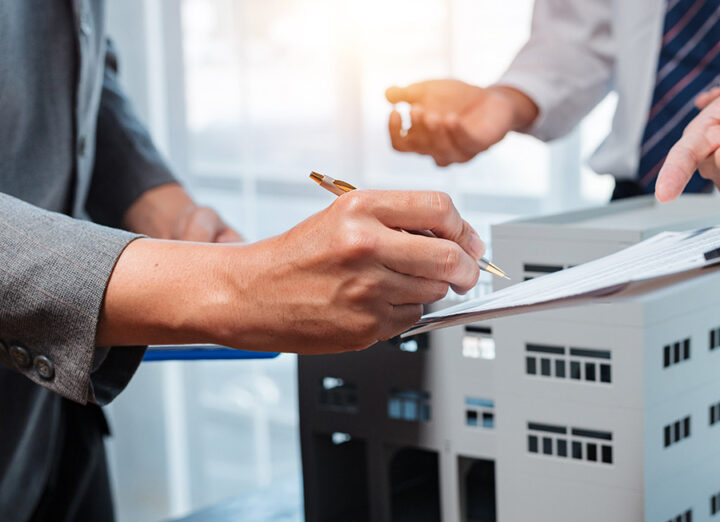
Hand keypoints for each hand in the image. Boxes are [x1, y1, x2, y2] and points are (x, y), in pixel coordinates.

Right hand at [100, 190, 486, 352]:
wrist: (251, 295)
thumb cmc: (299, 255)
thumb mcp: (343, 217)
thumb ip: (398, 222)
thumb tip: (458, 239)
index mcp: (360, 209)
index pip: (441, 209)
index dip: (464, 228)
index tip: (468, 242)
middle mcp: (365, 246)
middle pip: (450, 257)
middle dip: (466, 269)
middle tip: (464, 273)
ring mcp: (367, 289)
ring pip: (433, 291)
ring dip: (427, 290)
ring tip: (394, 284)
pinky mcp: (366, 326)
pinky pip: (411, 319)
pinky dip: (404, 313)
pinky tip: (374, 303)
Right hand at [386, 80, 536, 165]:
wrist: (492, 98)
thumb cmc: (457, 98)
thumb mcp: (428, 91)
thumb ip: (408, 93)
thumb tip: (388, 95)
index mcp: (423, 140)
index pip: (401, 145)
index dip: (394, 132)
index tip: (396, 111)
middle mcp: (439, 150)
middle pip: (420, 148)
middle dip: (417, 129)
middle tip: (418, 109)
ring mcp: (460, 152)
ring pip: (441, 152)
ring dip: (435, 134)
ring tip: (432, 114)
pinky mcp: (480, 145)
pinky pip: (466, 144)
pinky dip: (457, 132)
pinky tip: (451, 118)